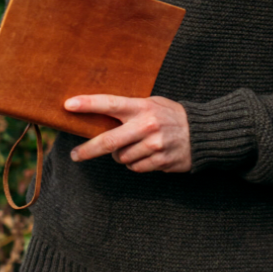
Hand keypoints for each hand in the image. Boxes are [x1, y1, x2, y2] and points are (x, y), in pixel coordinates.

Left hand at [64, 94, 191, 172]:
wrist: (204, 132)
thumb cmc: (171, 115)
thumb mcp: (152, 103)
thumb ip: (130, 109)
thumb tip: (98, 118)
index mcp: (142, 107)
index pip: (110, 103)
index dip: (88, 104)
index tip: (68, 105)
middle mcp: (147, 125)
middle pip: (109, 141)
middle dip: (88, 150)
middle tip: (75, 155)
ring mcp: (154, 145)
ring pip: (122, 157)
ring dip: (121, 155)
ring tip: (135, 146)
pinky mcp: (161, 161)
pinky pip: (136, 168)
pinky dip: (135, 163)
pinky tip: (147, 154)